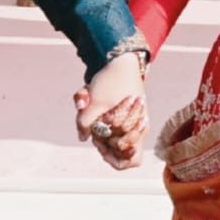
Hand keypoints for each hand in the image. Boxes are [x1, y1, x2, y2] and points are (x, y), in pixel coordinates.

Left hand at [73, 52, 148, 168]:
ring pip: (110, 135)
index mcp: (136, 130)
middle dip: (101, 142)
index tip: (101, 147)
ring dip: (96, 126)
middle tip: (92, 131)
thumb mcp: (94, 102)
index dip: (115, 160)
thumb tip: (82, 138)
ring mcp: (130, 120)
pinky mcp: (122, 112)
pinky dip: (97, 116)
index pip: (132, 161)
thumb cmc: (111, 81)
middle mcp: (136, 128)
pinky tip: (90, 102)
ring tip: (90, 110)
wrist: (120, 59)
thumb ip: (84, 123)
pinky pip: (108, 123)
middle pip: (118, 149)